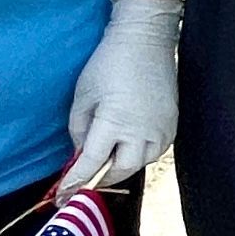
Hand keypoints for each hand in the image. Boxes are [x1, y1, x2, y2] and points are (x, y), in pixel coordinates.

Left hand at [60, 0, 181, 193]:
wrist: (146, 40)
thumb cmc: (108, 64)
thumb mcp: (82, 96)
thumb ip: (78, 130)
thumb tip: (81, 154)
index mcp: (114, 122)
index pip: (92, 163)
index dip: (75, 181)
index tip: (62, 195)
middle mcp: (141, 130)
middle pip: (121, 170)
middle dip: (100, 179)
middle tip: (84, 180)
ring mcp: (161, 127)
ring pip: (141, 163)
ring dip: (122, 167)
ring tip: (107, 163)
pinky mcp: (172, 122)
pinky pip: (156, 150)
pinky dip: (140, 155)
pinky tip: (128, 148)